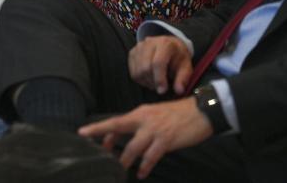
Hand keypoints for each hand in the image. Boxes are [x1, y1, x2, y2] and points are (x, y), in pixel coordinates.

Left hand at [78, 97, 212, 178]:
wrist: (202, 111)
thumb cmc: (178, 114)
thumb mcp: (155, 115)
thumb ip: (140, 124)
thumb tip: (125, 135)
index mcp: (140, 113)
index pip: (116, 121)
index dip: (100, 129)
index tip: (84, 134)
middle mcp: (144, 119)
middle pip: (117, 126)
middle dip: (102, 137)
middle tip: (92, 150)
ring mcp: (155, 130)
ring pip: (133, 147)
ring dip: (124, 160)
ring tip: (117, 170)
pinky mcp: (167, 140)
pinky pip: (151, 156)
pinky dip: (145, 166)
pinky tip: (141, 173)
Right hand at [128, 36, 192, 94]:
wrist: (170, 45)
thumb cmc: (178, 57)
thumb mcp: (186, 66)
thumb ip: (183, 78)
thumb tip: (179, 90)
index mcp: (165, 44)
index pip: (158, 62)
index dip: (159, 79)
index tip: (163, 90)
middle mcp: (149, 43)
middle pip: (145, 68)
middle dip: (153, 82)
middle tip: (161, 87)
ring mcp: (139, 47)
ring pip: (137, 71)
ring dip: (146, 82)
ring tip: (156, 82)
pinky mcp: (132, 53)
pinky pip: (132, 72)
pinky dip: (140, 80)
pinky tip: (149, 78)